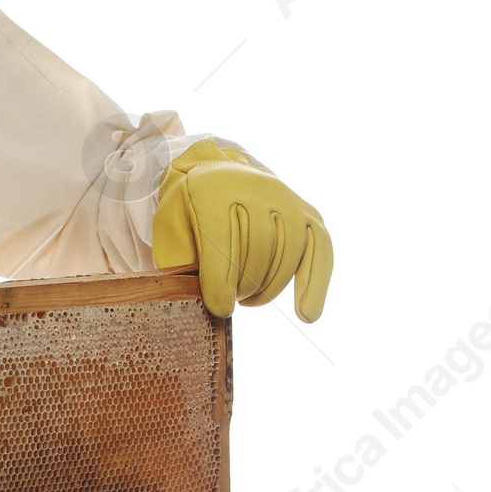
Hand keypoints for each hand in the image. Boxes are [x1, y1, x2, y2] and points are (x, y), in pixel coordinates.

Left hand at [151, 138, 332, 321]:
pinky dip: (315, 285)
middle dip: (243, 286)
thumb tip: (191, 303)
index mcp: (212, 191)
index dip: (221, 282)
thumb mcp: (170, 232)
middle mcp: (256, 189)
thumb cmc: (189, 215)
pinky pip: (320, 251)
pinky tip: (306, 314)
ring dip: (267, 288)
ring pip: (288, 254)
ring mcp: (288, 200)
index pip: (222, 241)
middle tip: (230, 300)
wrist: (218, 177)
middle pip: (259, 249)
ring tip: (248, 299)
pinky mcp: (309, 215)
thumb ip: (178, 263)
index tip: (220, 309)